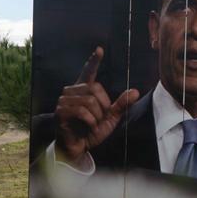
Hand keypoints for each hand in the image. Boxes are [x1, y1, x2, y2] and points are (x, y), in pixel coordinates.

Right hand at [54, 47, 138, 164]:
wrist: (78, 147)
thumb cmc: (92, 131)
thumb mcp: (111, 118)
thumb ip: (121, 105)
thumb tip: (135, 91)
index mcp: (84, 91)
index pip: (89, 72)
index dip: (94, 61)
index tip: (99, 50)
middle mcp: (72, 92)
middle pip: (95, 88)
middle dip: (103, 106)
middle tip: (99, 119)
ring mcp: (64, 100)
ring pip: (89, 100)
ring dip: (96, 116)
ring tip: (92, 124)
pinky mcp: (60, 111)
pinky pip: (81, 111)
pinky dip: (90, 121)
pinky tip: (87, 127)